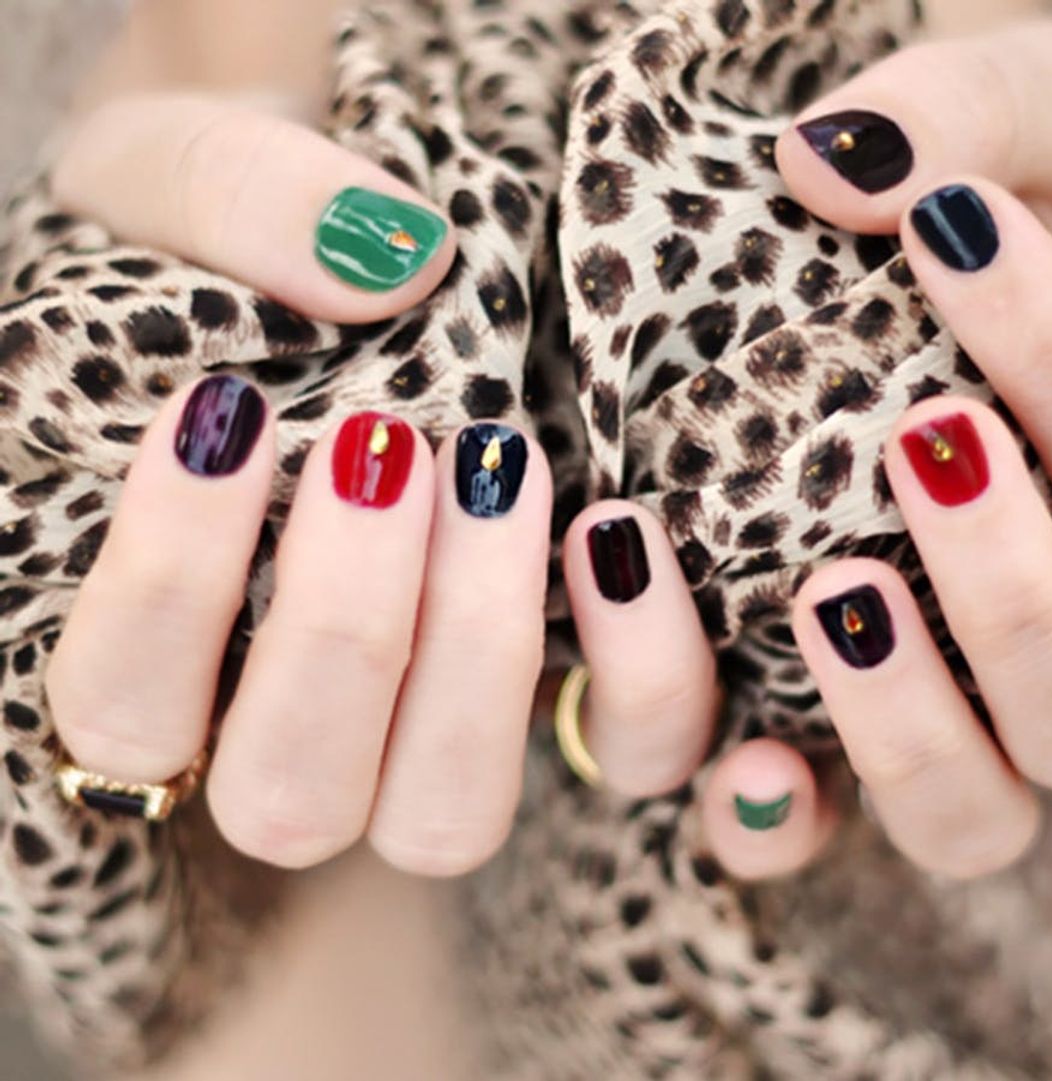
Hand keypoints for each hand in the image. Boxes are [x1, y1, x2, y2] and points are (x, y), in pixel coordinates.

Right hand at [43, 93, 556, 876]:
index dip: (169, 591)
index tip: (224, 418)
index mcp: (158, 644)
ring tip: (497, 464)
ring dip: (480, 656)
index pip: (125, 704)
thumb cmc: (230, 234)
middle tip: (382, 445)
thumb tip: (380, 255)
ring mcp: (429, 736)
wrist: (350, 248)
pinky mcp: (569, 698)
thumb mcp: (176, 172)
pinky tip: (618, 530)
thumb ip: (224, 197)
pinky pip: (627, 753)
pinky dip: (643, 673)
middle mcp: (284, 729)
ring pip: (449, 814)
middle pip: (294, 792)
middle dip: (346, 629)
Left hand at [558, 18, 1051, 883]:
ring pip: (971, 814)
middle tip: (925, 443)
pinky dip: (767, 809)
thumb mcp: (991, 132)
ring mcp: (924, 714)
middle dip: (1021, 594)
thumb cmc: (940, 224)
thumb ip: (968, 114)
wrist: (830, 300)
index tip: (952, 235)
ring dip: (907, 729)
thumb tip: (837, 162)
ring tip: (830, 591)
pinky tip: (738, 751)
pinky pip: (798, 831)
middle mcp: (1042, 646)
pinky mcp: (796, 744)